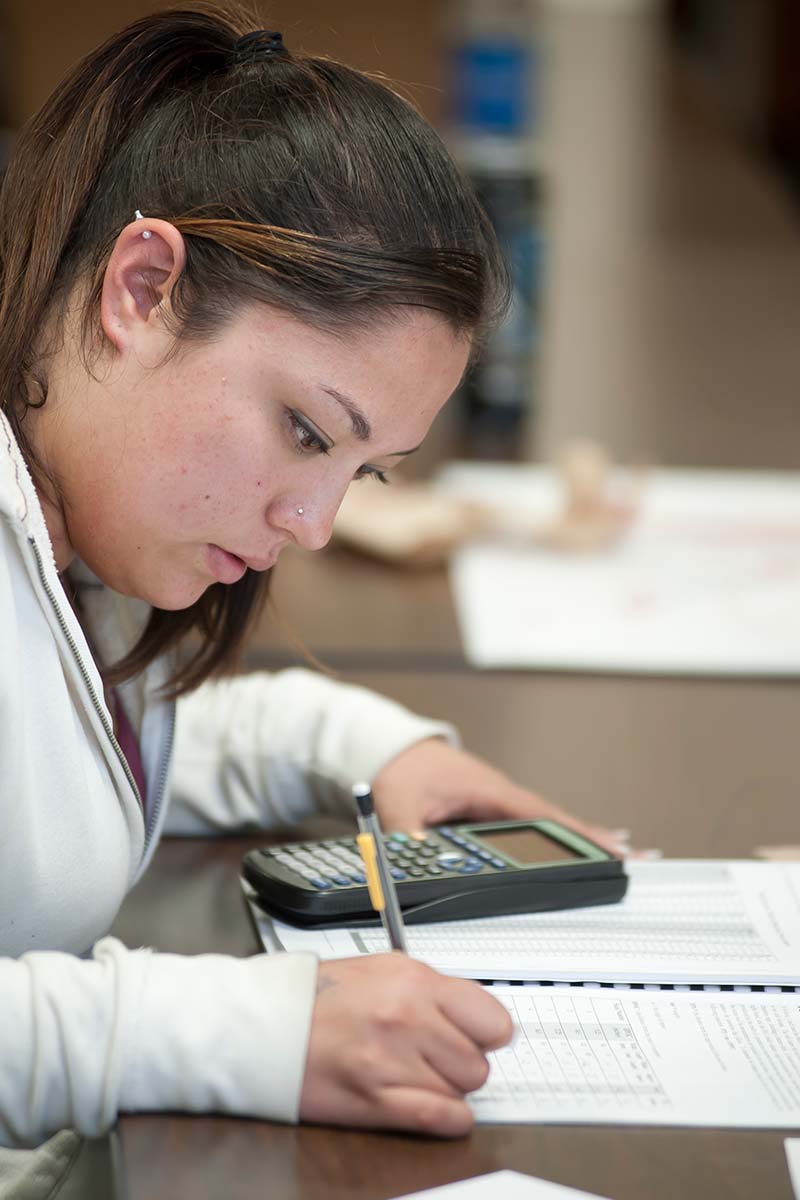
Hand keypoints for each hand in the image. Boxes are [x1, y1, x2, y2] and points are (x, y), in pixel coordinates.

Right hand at [299, 953, 511, 1135]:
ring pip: (461, 1091)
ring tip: (415, 1073)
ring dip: (446, 1088)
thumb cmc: (319, 998)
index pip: (492, 1018)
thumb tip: (475, 1015)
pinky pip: (441, 1118)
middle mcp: (406, 1016)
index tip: (479, 1037)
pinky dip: (447, 1119)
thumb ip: (430, 990)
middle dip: (462, 1062)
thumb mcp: (381, 970)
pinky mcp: (375, 1101)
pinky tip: (433, 1106)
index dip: (487, 1033)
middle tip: (437, 1057)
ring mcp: (391, 1060)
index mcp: (411, 979)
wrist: (266, 1025)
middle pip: (478, 1061)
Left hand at [372, 738, 629, 856]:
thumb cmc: (401, 768)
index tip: (612, 847)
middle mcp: (501, 795)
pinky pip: (528, 826)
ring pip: (546, 824)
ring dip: (582, 838)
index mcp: (489, 791)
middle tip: (637, 858)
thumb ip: (410, 839)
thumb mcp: (400, 806)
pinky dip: (556, 835)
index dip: (578, 834)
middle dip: (595, 839)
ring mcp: (497, 802)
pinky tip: (579, 846)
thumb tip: (418, 864)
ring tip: (623, 856)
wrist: (390, 747)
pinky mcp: (489, 809)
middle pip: (556, 822)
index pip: (543, 815)